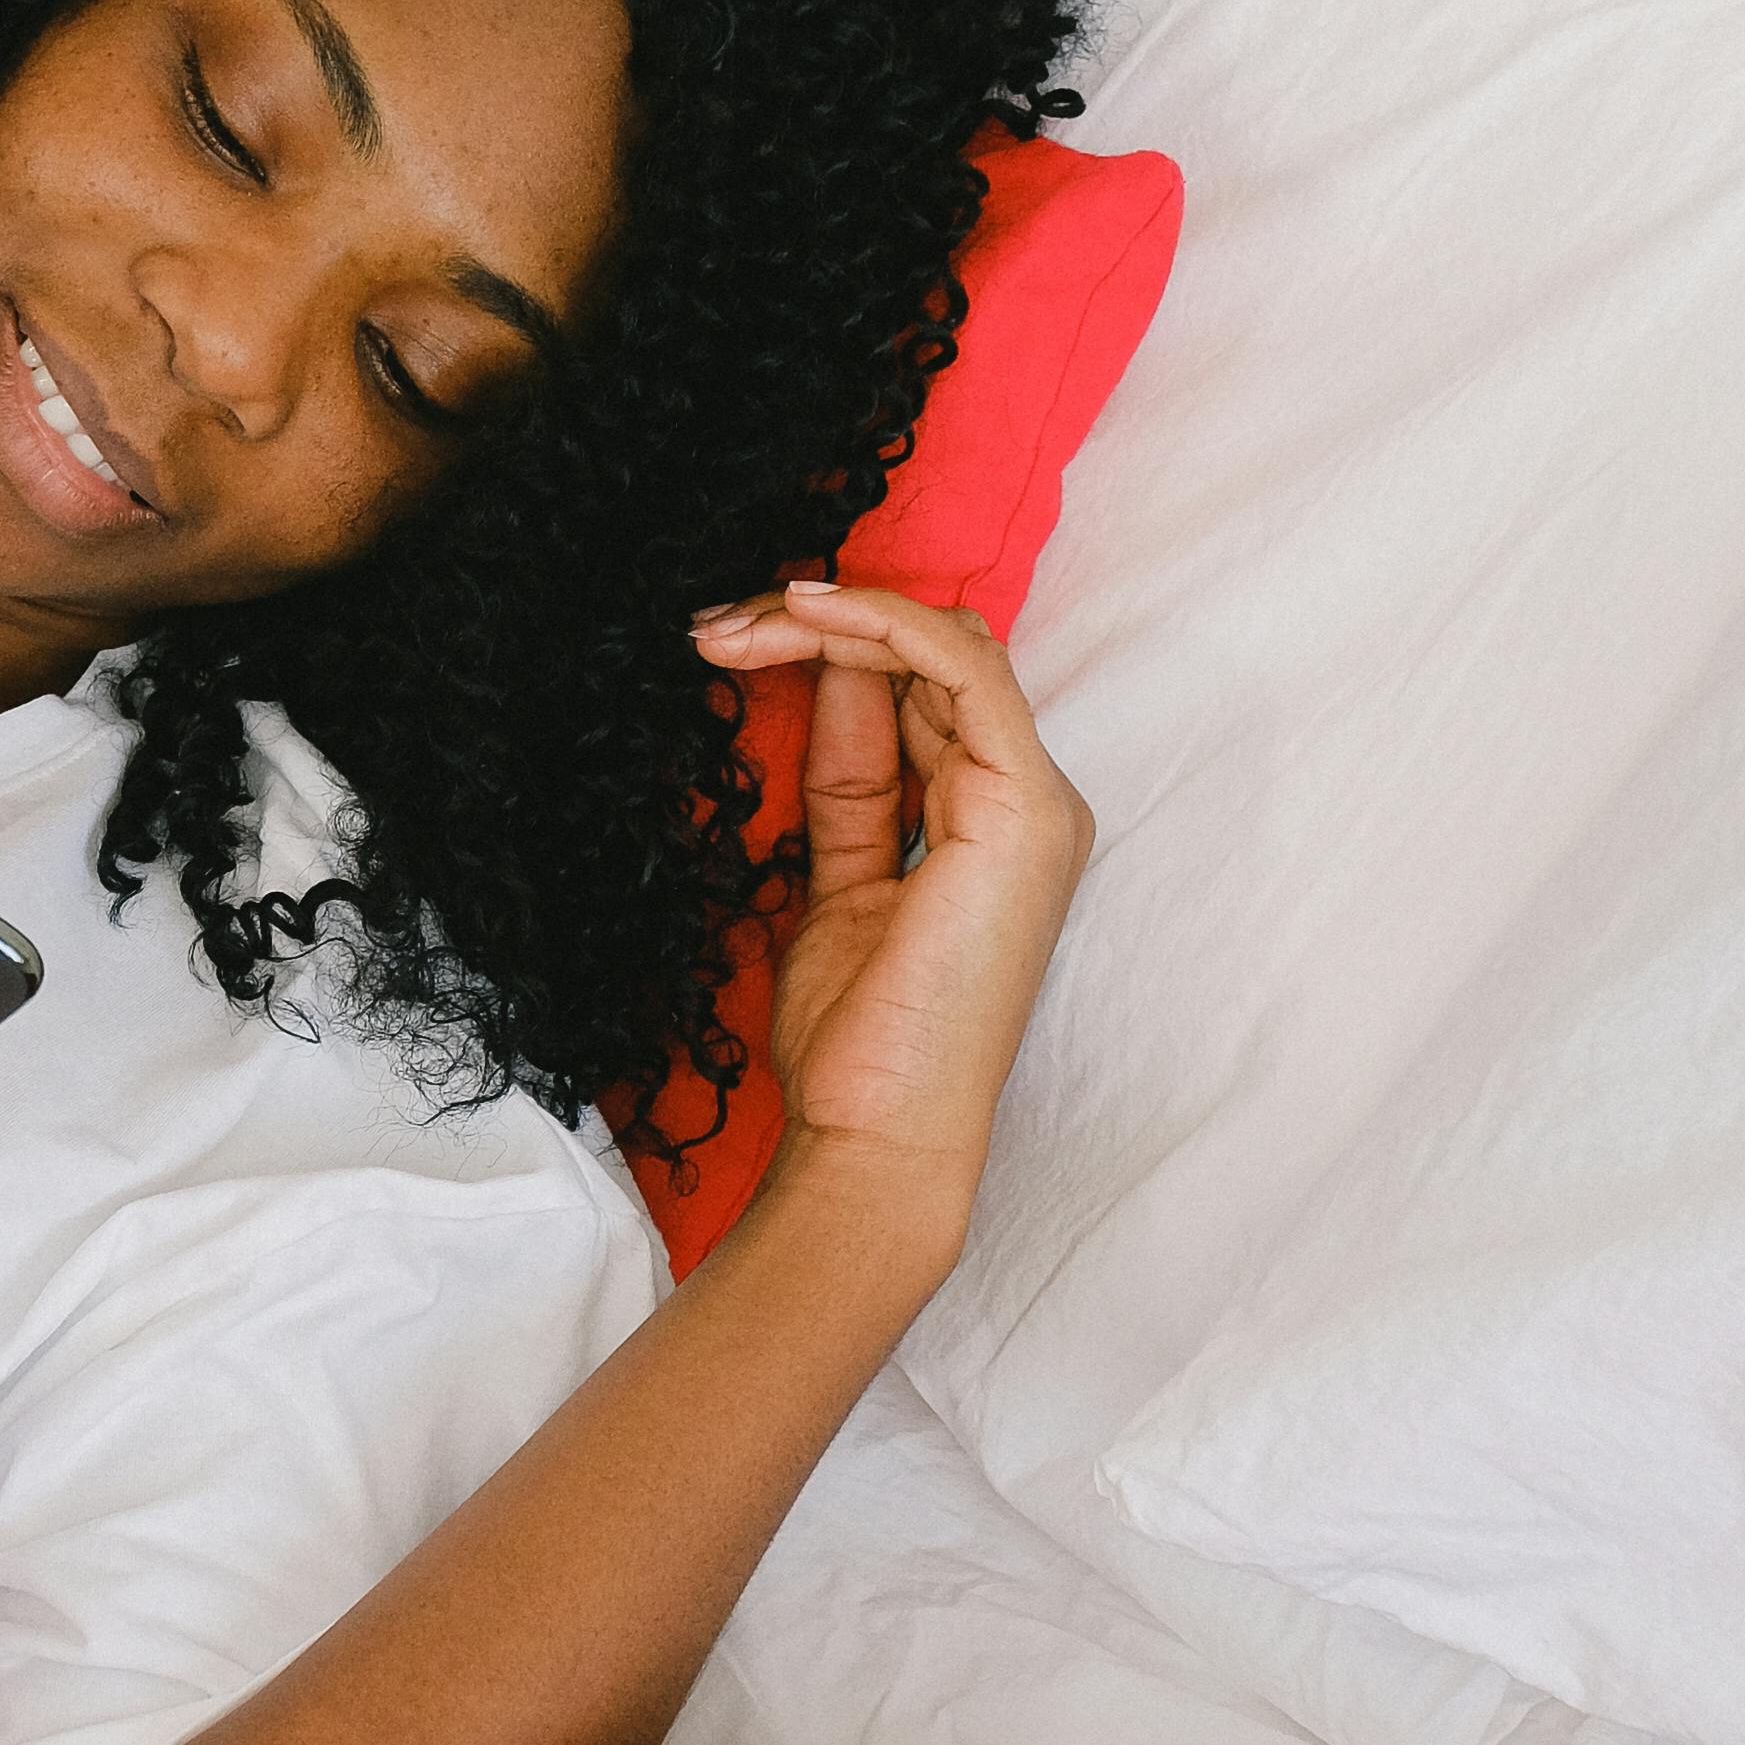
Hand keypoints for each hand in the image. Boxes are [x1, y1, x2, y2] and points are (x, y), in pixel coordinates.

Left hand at [686, 585, 1094, 1239]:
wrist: (878, 1129)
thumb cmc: (860, 1038)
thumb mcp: (838, 881)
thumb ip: (848, 788)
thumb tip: (830, 690)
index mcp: (989, 820)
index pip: (919, 691)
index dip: (830, 651)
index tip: (729, 642)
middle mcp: (1024, 800)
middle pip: (927, 657)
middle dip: (813, 625)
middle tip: (713, 626)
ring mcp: (1031, 800)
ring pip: (940, 645)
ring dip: (826, 619)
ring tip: (729, 626)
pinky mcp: (1019, 805)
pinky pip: (959, 665)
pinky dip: (879, 623)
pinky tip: (803, 615)